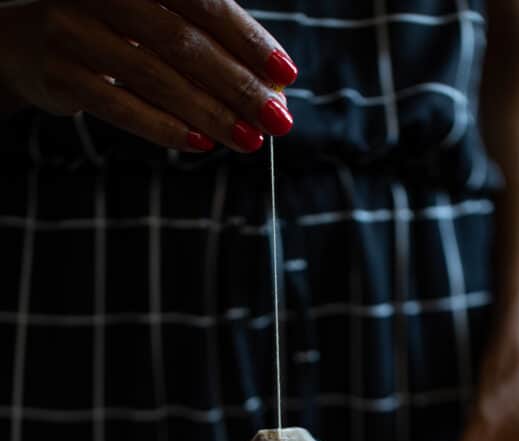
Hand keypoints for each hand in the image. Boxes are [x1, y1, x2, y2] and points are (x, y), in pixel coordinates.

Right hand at [0, 0, 296, 152]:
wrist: (26, 44)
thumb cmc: (111, 31)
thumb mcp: (153, 18)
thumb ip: (205, 43)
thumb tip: (270, 92)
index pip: (203, 2)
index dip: (247, 40)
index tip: (285, 75)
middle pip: (185, 43)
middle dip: (238, 85)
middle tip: (277, 120)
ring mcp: (77, 29)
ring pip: (157, 78)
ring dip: (211, 114)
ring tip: (249, 140)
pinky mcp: (62, 73)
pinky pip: (122, 106)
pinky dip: (166, 128)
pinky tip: (203, 143)